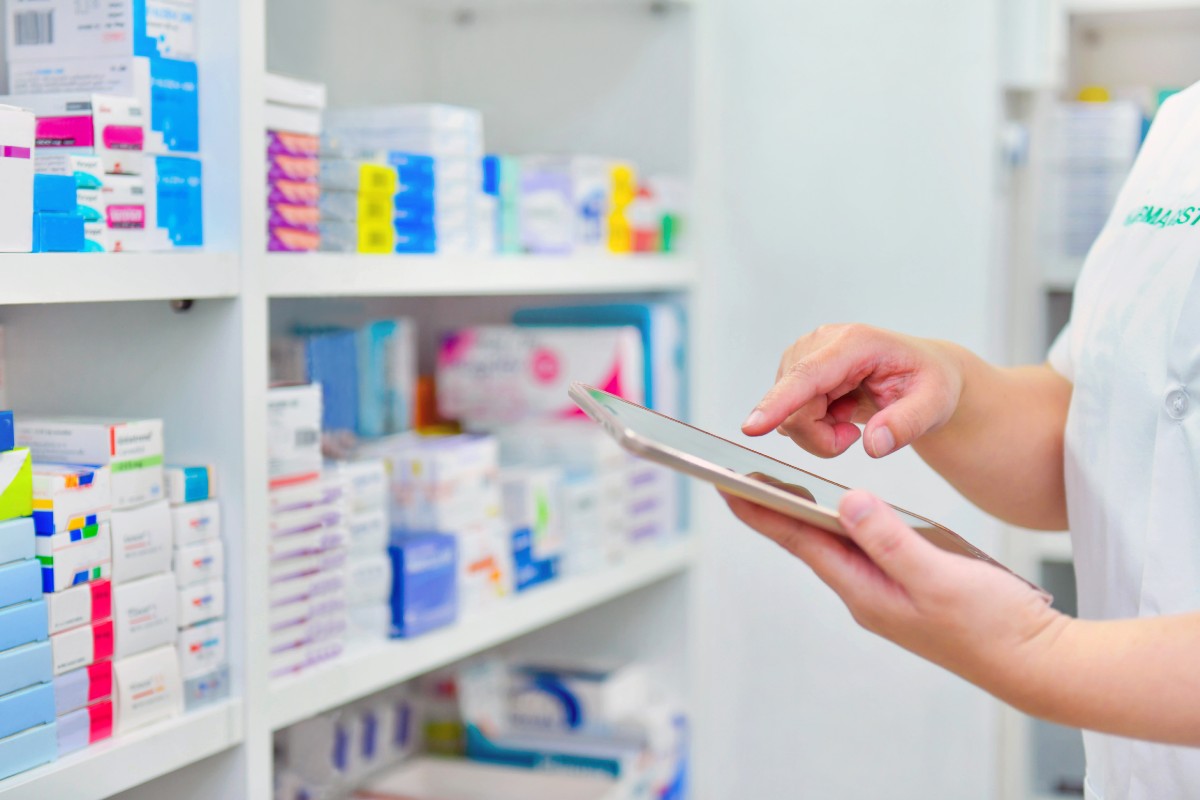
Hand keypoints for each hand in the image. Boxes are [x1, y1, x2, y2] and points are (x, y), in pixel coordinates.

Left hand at [721, 489, 1068, 702]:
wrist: (1036, 662)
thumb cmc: (993, 626)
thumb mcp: (939, 576)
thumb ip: (890, 539)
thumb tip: (848, 502)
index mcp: (866, 591)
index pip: (800, 541)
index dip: (762, 511)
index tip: (726, 486)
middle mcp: (867, 594)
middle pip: (808, 543)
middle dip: (772, 510)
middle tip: (737, 478)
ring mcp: (885, 594)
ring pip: (833, 547)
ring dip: (804, 517)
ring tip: (774, 488)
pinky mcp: (906, 590)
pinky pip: (861, 551)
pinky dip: (842, 527)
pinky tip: (841, 515)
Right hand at [741, 324, 966, 457]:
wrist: (922, 373)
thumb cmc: (930, 382)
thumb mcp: (935, 404)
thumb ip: (907, 424)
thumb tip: (873, 445)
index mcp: (855, 343)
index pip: (808, 376)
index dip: (778, 403)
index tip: (752, 427)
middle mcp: (821, 342)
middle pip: (795, 407)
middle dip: (821, 437)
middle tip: (857, 437)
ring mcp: (803, 355)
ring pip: (788, 415)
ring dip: (818, 432)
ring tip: (851, 418)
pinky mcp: (795, 371)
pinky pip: (788, 415)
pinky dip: (813, 427)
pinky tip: (837, 412)